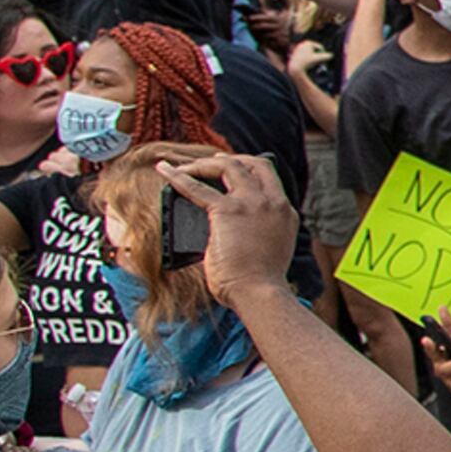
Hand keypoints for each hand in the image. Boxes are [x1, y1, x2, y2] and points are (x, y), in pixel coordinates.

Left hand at [159, 154, 298, 301]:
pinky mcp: (228, 211)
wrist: (259, 292)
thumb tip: (226, 229)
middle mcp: (272, 203)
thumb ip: (256, 232)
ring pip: (229, 166)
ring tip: (186, 168)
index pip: (269, 178)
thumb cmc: (260, 282)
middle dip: (230, 159)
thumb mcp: (269, 249)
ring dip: (205, 164)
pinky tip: (165, 172)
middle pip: (253, 163)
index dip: (249, 168)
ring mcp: (252, 203)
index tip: (234, 168)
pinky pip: (197, 188)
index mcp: (285, 213)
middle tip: (210, 162)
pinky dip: (178, 177)